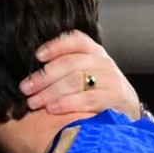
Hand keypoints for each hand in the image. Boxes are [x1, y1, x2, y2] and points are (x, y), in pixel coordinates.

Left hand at [19, 31, 140, 120]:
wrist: (127, 112)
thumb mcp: (86, 75)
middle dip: (44, 76)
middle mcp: (103, 62)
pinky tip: (52, 109)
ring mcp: (111, 79)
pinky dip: (66, 103)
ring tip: (34, 102)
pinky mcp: (115, 98)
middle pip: (70, 63)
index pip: (76, 40)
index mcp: (94, 52)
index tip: (37, 56)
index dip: (56, 46)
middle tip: (26, 88)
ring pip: (76, 80)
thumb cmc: (99, 93)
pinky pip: (87, 98)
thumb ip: (65, 69)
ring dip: (50, 91)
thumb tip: (33, 74)